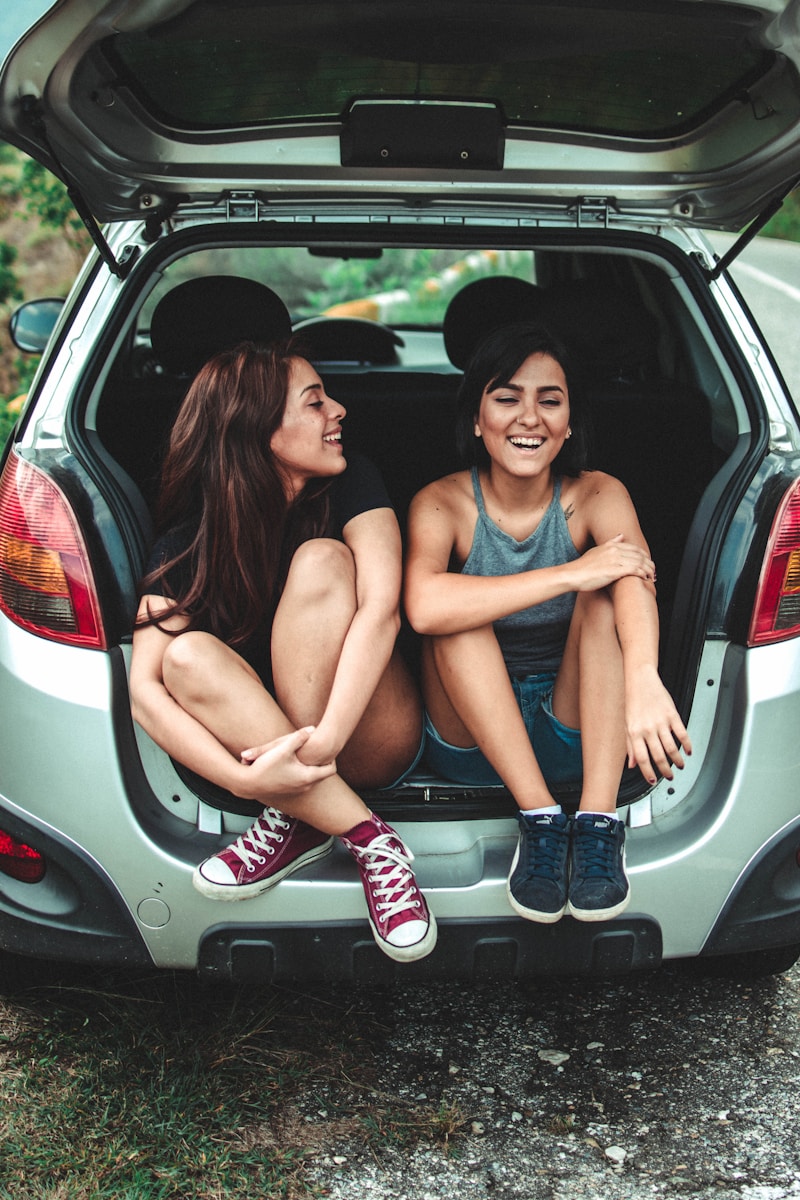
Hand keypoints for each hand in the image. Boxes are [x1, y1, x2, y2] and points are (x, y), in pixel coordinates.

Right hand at [239, 727, 335, 798]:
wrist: (248, 784)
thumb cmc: (265, 767)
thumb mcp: (282, 749)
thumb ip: (299, 737)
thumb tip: (313, 728)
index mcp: (307, 777)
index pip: (331, 769)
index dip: (332, 758)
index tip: (328, 749)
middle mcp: (305, 786)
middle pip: (323, 773)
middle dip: (322, 761)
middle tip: (320, 749)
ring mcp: (298, 790)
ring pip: (312, 777)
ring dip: (312, 766)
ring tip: (308, 754)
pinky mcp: (290, 791)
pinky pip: (303, 780)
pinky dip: (303, 772)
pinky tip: (295, 762)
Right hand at [570, 535, 655, 592]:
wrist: (573, 575)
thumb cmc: (583, 566)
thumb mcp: (597, 550)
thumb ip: (610, 543)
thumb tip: (621, 535)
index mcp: (611, 546)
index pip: (634, 548)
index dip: (644, 556)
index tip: (647, 563)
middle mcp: (615, 550)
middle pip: (639, 555)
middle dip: (649, 563)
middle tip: (653, 571)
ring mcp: (615, 560)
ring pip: (639, 562)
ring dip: (648, 570)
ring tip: (651, 576)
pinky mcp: (615, 570)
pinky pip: (635, 570)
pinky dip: (642, 573)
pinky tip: (645, 578)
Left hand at [624, 666, 692, 784]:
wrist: (641, 680)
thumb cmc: (633, 702)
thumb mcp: (627, 725)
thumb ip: (630, 746)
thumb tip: (631, 765)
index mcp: (634, 732)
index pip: (642, 759)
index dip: (648, 773)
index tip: (653, 781)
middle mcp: (647, 729)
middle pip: (658, 756)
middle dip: (665, 770)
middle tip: (670, 776)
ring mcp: (661, 722)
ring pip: (672, 747)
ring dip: (677, 760)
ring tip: (680, 765)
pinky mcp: (672, 714)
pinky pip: (682, 733)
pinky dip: (687, 744)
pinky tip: (689, 750)